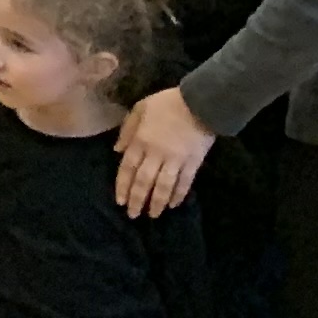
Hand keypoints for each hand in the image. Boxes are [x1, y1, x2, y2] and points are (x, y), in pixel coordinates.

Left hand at [114, 86, 215, 216]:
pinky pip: (184, 183)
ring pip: (163, 186)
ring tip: (152, 215)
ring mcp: (176, 160)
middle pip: (144, 181)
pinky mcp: (193, 163)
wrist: (200, 103)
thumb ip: (127, 129)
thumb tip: (117, 150)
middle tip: (133, 215)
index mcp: (141, 140)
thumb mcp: (140, 108)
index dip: (123, 186)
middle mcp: (156, 153)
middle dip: (137, 199)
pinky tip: (173, 205)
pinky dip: (178, 195)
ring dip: (157, 202)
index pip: (128, 168)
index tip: (120, 201)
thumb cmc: (167, 103)